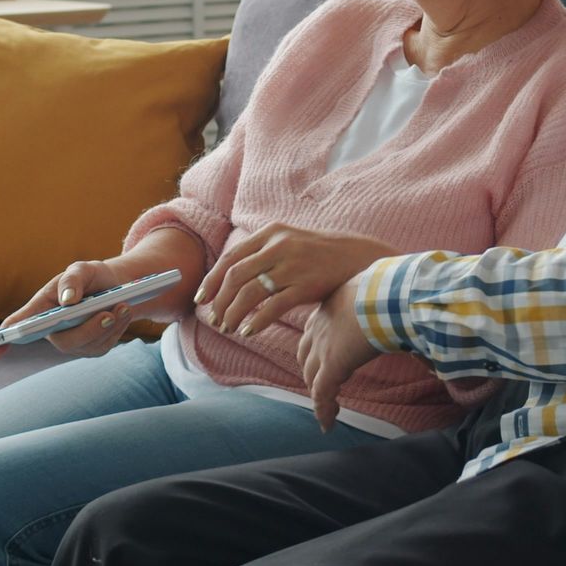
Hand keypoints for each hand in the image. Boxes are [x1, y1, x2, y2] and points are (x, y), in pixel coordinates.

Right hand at [0, 260, 131, 359]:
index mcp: (41, 309)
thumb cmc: (91, 278)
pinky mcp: (93, 348)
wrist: (117, 287)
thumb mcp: (83, 269)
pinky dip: (118, 329)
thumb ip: (72, 279)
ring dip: (109, 326)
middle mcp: (53, 331)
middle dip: (89, 329)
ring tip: (123, 306)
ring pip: (89, 345)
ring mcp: (74, 342)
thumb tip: (67, 300)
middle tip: (108, 313)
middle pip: (65, 342)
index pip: (17, 327)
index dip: (2, 341)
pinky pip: (105, 345)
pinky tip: (125, 311)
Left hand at [196, 223, 396, 337]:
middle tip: (214, 319)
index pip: (231, 258)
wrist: (363, 259)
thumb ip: (266, 254)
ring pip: (249, 292)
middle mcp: (279, 246)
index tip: (201, 298)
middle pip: (234, 275)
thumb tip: (235, 276)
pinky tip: (247, 331)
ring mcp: (293, 265)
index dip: (212, 280)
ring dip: (233, 313)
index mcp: (272, 233)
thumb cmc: (325, 256)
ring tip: (229, 328)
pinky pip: (272, 306)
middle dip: (219, 300)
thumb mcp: (292, 243)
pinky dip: (255, 320)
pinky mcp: (307, 285)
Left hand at [295, 276, 379, 431]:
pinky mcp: (331, 366)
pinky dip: (323, 410)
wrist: (387, 295)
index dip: (317, 349)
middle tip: (323, 386)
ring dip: (319, 393)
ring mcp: (323, 347)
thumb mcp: (380, 295)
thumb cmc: (390, 290)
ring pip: (312, 377)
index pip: (315, 332)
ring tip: (328, 409)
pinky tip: (328, 425)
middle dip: (312, 372)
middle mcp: (319, 327)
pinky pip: (322, 394)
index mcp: (330, 308)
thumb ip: (387, 307)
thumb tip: (410, 312)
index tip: (325, 360)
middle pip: (307, 355)